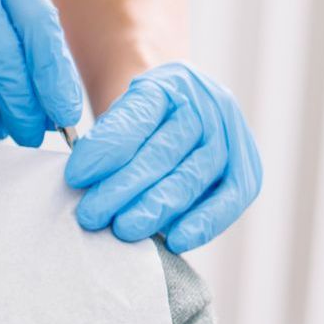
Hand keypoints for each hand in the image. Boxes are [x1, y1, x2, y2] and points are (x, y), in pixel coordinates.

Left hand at [66, 62, 261, 251]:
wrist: (182, 112)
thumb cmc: (143, 119)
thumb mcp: (120, 112)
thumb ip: (108, 138)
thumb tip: (84, 180)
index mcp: (169, 83)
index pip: (136, 117)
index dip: (107, 148)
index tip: (76, 176)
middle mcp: (207, 105)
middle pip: (163, 152)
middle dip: (123, 187)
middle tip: (92, 214)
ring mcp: (232, 136)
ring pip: (193, 176)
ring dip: (157, 208)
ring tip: (124, 229)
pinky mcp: (247, 171)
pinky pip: (230, 199)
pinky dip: (204, 223)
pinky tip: (176, 240)